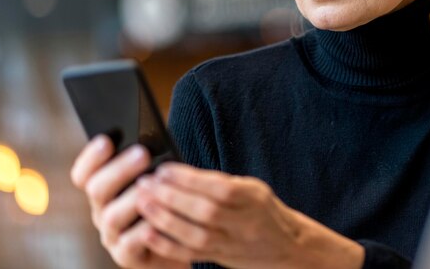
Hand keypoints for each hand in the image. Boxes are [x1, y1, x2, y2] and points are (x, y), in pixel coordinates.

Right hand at [70, 135, 186, 268]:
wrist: (178, 239)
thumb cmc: (166, 201)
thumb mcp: (156, 179)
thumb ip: (148, 164)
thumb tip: (150, 140)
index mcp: (105, 189)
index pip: (84, 173)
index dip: (91, 157)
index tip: (106, 140)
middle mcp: (103, 210)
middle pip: (97, 189)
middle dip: (119, 169)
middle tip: (143, 153)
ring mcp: (112, 235)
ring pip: (111, 216)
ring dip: (133, 198)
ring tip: (154, 184)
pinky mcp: (126, 256)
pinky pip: (129, 244)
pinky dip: (142, 230)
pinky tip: (157, 219)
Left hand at [135, 164, 364, 268]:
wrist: (287, 246)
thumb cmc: (263, 210)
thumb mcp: (251, 188)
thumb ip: (221, 183)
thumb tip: (181, 173)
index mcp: (253, 197)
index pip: (219, 187)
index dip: (189, 178)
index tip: (163, 168)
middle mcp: (245, 222)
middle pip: (205, 211)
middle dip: (171, 197)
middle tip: (144, 184)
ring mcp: (233, 243)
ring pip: (196, 235)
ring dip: (164, 219)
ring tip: (142, 203)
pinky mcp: (221, 259)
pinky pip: (191, 254)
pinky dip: (167, 244)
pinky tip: (148, 233)